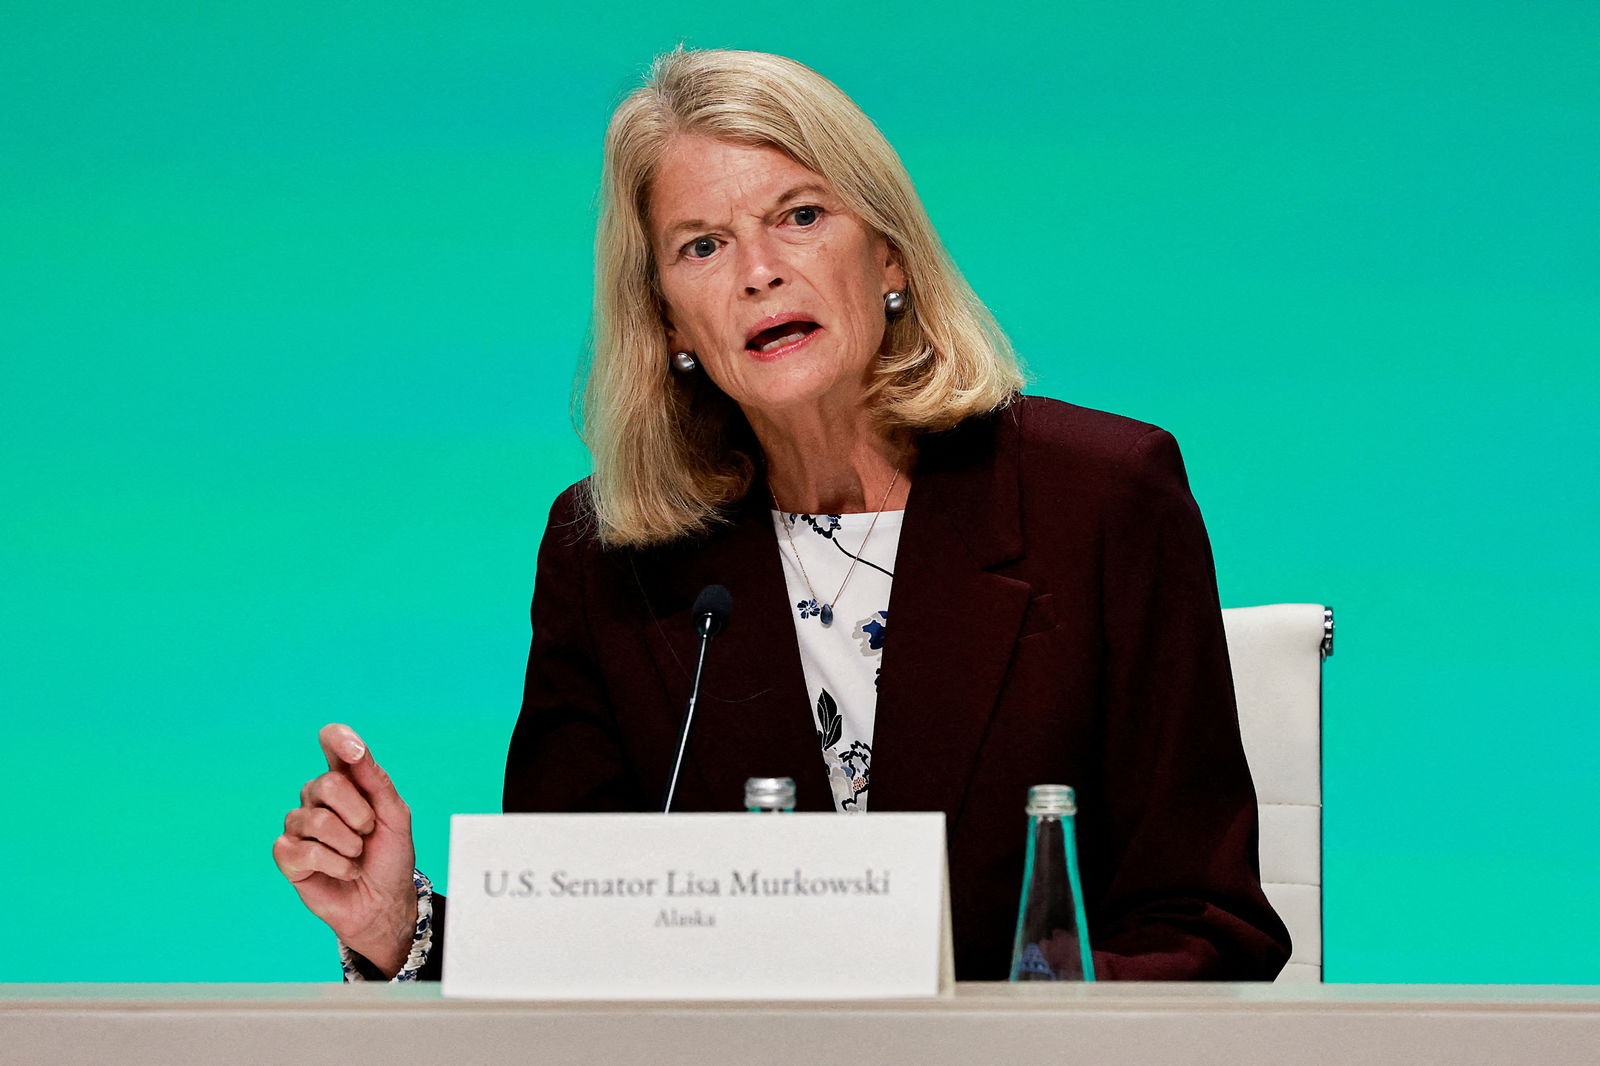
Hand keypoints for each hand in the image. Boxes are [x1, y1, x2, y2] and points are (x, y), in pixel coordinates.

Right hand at [273, 724, 417, 977]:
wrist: (383, 901)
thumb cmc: (389, 855)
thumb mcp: (395, 815)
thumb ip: (376, 781)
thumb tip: (355, 750)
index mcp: (346, 779)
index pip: (332, 743)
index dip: (338, 740)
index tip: (354, 750)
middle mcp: (317, 796)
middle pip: (328, 785)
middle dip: (359, 815)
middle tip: (368, 832)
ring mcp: (299, 824)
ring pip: (318, 821)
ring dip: (350, 845)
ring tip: (357, 855)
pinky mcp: (287, 854)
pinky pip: (305, 851)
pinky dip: (335, 865)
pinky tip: (342, 871)